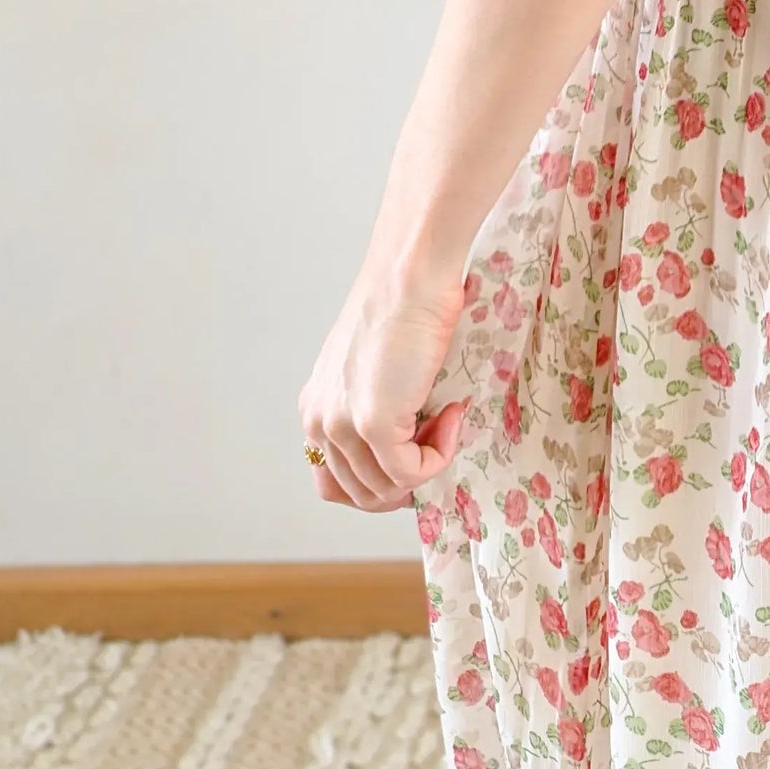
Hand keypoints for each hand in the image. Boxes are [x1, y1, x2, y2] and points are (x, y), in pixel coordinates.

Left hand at [298, 272, 468, 512]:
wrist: (411, 275)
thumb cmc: (404, 306)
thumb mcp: (376, 368)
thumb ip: (375, 406)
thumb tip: (411, 445)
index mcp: (316, 409)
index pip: (333, 482)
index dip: (377, 486)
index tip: (413, 464)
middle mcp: (319, 421)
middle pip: (359, 492)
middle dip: (406, 481)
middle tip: (438, 441)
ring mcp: (343, 425)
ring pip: (386, 488)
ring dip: (427, 463)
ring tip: (448, 417)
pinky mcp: (373, 423)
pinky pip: (412, 472)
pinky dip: (440, 454)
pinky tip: (454, 413)